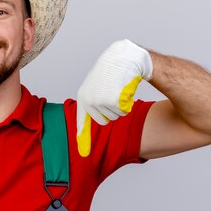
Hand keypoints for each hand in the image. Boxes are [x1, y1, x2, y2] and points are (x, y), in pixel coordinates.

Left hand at [76, 39, 152, 156]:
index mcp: (83, 97)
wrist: (123, 57)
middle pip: (104, 121)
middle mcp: (89, 100)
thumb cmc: (111, 71)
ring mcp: (101, 101)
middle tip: (114, 95)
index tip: (83, 154)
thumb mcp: (97, 85)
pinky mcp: (113, 100)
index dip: (83, 137)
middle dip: (112, 112)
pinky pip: (124, 110)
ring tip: (119, 88)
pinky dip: (128, 102)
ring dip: (121, 105)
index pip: (82, 121)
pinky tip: (125, 88)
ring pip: (116, 116)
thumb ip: (93, 101)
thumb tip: (98, 119)